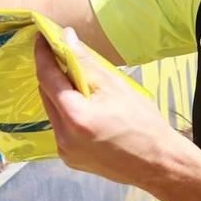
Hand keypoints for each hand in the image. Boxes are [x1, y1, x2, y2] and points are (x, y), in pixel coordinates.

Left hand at [34, 29, 184, 189]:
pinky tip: (84, 105)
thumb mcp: (115, 86)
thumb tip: (67, 38)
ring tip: (77, 79)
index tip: (42, 37)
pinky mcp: (70, 158)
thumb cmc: (143, 124)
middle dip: (51, 72)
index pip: (47, 78)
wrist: (158, 164)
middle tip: (61, 53)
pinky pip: (60, 127)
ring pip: (52, 111)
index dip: (43, 54)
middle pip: (46, 95)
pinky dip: (67, 112)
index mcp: (74, 117)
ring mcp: (65, 151)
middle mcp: (63, 137)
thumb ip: (86, 62)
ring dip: (60, 93)